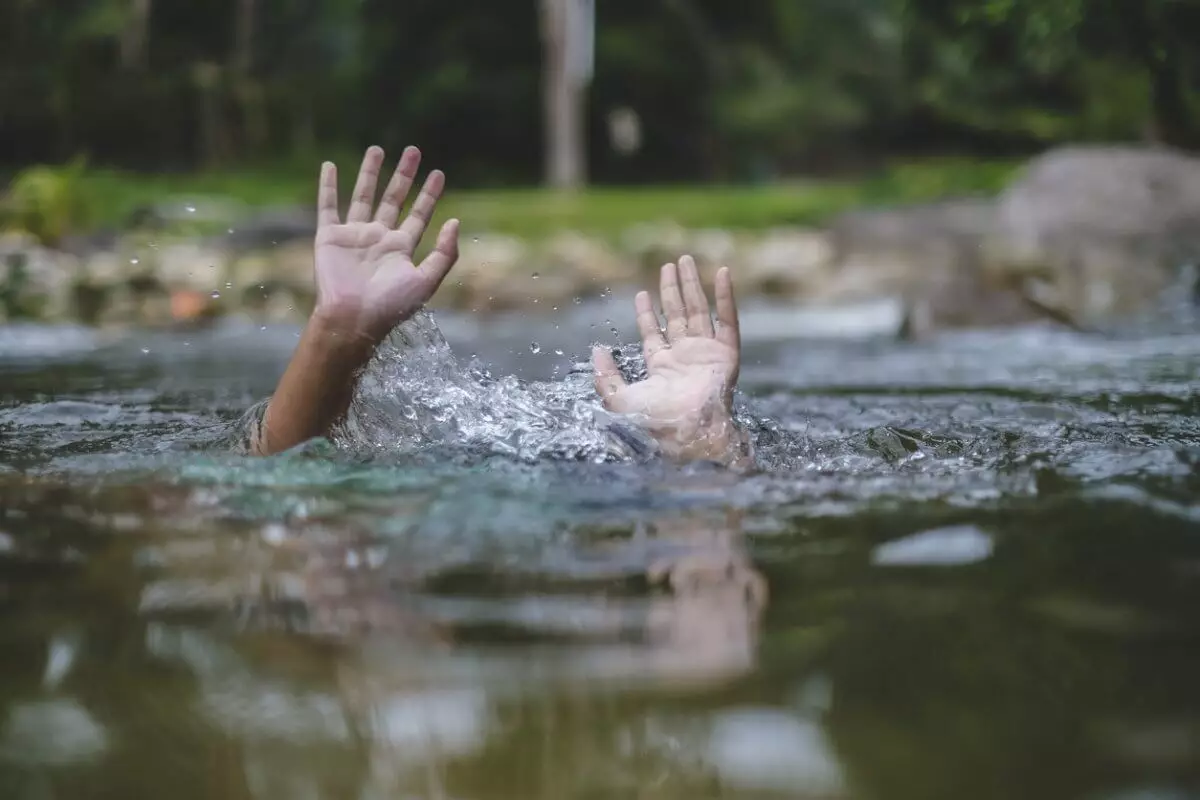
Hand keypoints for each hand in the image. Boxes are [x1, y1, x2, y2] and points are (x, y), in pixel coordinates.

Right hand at [312, 146, 459, 342]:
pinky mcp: (329, 237)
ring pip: (363, 196)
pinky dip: (328, 186)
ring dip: (370, 173)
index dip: (429, 195)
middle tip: (413, 150)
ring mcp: (354, 236)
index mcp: (401, 249)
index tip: (438, 173)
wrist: (352, 319)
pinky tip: (329, 166)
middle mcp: (379, 239)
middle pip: (393, 199)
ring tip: (377, 149)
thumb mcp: (426, 281)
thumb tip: (456, 221)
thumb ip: (445, 253)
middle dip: (404, 176)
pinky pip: (328, 206)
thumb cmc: (390, 306)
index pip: (419, 215)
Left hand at [593, 256, 749, 464]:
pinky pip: (728, 319)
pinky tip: (721, 273)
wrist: (688, 430)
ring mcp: (706, 353)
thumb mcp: (619, 399)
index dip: (647, 312)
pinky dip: (726, 296)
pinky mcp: (726, 353)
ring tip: (684, 261)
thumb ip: (605, 375)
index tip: (641, 293)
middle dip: (672, 290)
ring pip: (699, 310)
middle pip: (677, 315)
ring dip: (693, 285)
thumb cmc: (654, 420)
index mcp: (662, 367)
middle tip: (669, 266)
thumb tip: (598, 350)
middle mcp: (685, 357)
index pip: (654, 333)